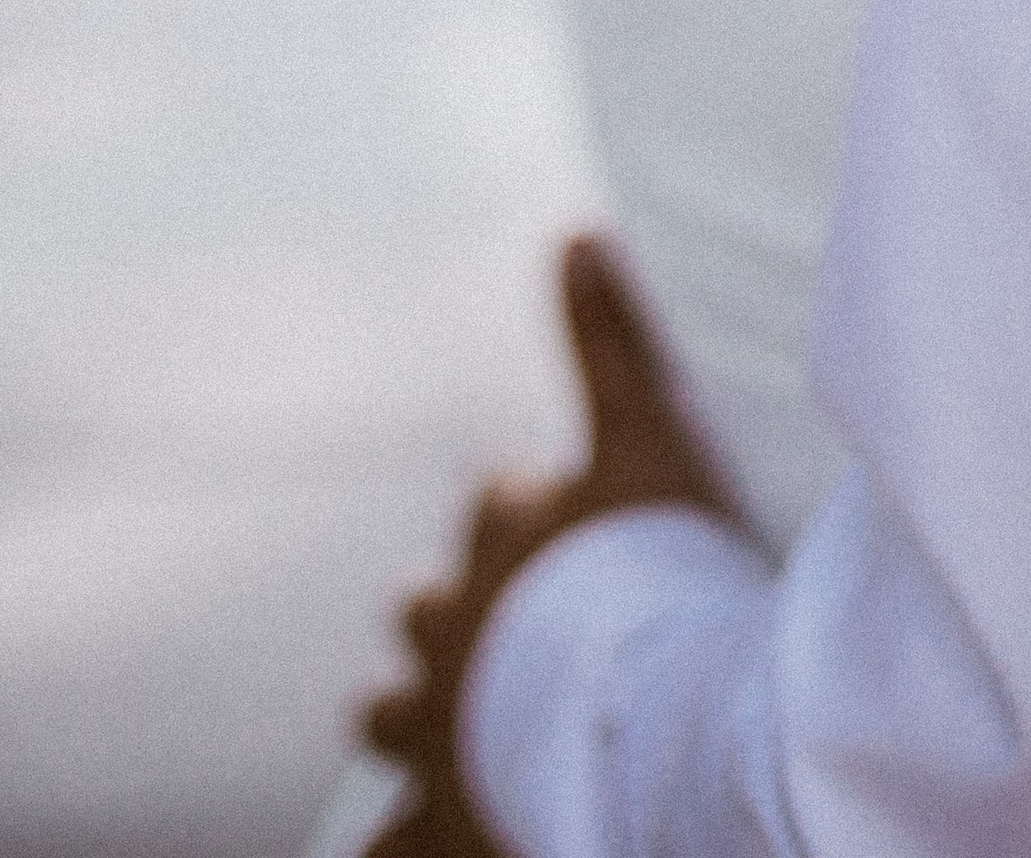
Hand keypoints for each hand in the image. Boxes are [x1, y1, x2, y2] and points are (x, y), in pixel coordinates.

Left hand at [356, 237, 736, 852]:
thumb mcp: (646, 437)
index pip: (500, 506)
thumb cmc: (652, 574)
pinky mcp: (439, 819)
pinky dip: (386, 843)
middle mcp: (454, 630)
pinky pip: (386, 843)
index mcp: (502, 537)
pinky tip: (378, 849)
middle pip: (430, 610)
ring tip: (407, 721)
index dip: (527, 514)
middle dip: (451, 613)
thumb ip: (608, 339)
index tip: (549, 519)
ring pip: (390, 715)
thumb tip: (575, 233)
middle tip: (480, 633)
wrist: (641, 716)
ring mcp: (440, 729)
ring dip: (402, 713)